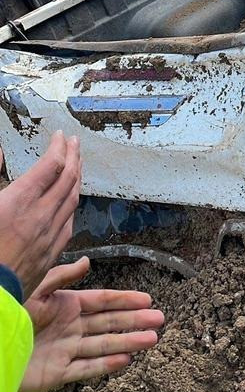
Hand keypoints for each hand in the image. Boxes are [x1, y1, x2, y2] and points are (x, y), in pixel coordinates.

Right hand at [0, 132, 81, 297]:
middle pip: (67, 179)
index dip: (58, 147)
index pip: (50, 165)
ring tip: (77, 165)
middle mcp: (39, 216)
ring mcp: (47, 237)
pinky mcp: (49, 255)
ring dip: (77, 178)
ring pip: (71, 200)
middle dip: (73, 156)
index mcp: (19, 201)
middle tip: (74, 143)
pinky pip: (68, 223)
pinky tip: (71, 203)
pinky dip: (72, 205)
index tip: (59, 136)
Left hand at [20, 257, 163, 391]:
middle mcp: (70, 327)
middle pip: (109, 324)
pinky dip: (106, 365)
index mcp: (66, 305)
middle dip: (135, 321)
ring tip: (152, 340)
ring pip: (104, 346)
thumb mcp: (37, 289)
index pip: (103, 301)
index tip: (147, 299)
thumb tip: (87, 262)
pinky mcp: (57, 373)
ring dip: (128, 342)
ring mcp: (66, 350)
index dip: (125, 300)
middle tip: (160, 319)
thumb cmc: (10, 311)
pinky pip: (86, 368)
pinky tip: (126, 360)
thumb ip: (62, 277)